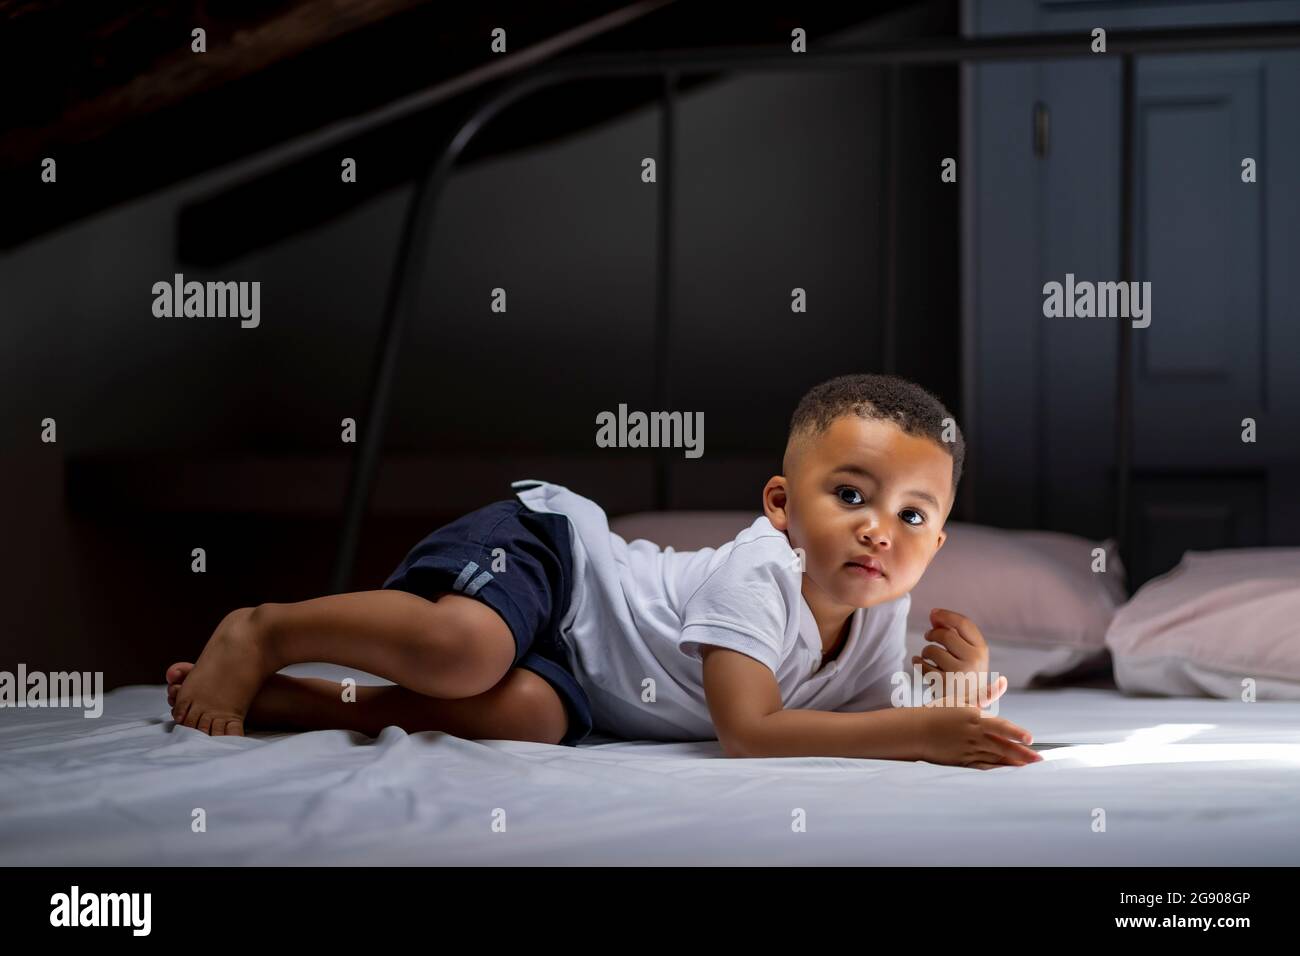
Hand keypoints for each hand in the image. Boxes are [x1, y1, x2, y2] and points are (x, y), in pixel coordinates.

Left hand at [912, 607, 1005, 707]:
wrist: (964, 708)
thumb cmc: (963, 675)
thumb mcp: (968, 655)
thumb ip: (954, 633)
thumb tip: (933, 614)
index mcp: (982, 650)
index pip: (964, 623)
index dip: (946, 615)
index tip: (933, 613)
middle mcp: (974, 661)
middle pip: (945, 635)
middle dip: (932, 634)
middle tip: (928, 637)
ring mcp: (960, 674)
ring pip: (932, 650)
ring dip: (925, 651)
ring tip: (927, 656)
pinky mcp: (944, 685)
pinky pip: (923, 666)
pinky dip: (917, 663)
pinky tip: (919, 664)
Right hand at [915, 703, 1041, 768]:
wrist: (915, 731)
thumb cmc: (938, 712)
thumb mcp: (961, 699)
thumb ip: (985, 694)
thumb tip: (1003, 680)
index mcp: (973, 718)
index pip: (999, 726)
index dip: (1015, 733)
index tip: (1030, 738)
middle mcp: (972, 735)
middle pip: (1001, 745)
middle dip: (1022, 752)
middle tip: (1038, 757)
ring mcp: (967, 749)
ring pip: (995, 757)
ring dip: (1013, 761)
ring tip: (1029, 764)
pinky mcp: (962, 760)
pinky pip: (983, 765)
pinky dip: (997, 767)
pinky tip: (1007, 768)